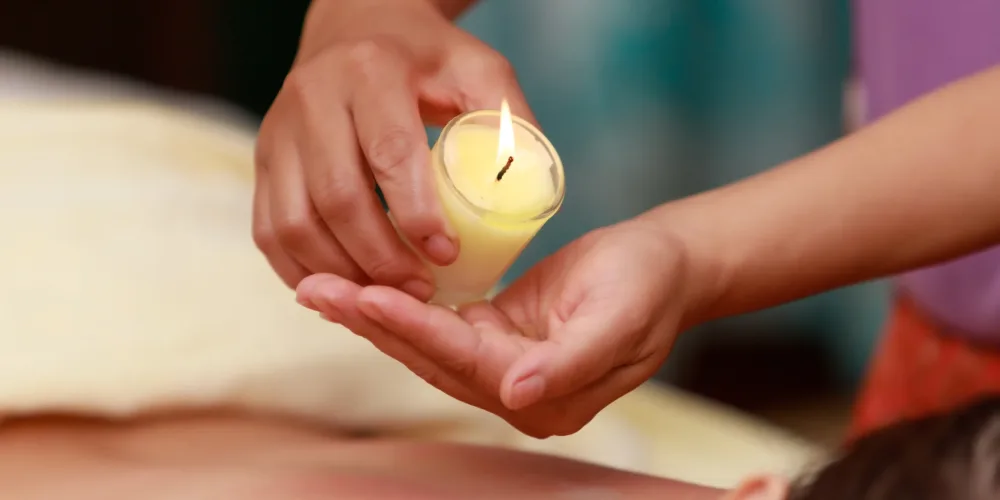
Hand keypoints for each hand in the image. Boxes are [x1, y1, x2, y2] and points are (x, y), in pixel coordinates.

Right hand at [253, 0, 534, 295]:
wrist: (358, 28)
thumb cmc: (427, 57)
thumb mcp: (478, 69)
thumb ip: (508, 122)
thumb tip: (527, 190)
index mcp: (370, 72)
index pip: (389, 154)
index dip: (417, 215)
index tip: (447, 254)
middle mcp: (312, 99)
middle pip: (336, 199)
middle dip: (381, 258)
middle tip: (421, 289)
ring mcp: (278, 132)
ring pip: (293, 224)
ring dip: (341, 272)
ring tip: (387, 294)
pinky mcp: (262, 161)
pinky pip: (268, 231)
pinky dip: (303, 269)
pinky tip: (345, 285)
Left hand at [296, 218, 700, 437]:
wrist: (668, 266)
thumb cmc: (649, 285)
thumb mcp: (620, 319)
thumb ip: (570, 363)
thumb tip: (517, 395)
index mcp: (546, 395)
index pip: (465, 363)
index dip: (414, 331)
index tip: (365, 297)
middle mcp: (516, 390)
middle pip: (430, 358)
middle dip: (372, 324)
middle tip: (314, 290)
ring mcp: (503, 365)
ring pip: (425, 343)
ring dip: (372, 316)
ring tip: (319, 289)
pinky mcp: (496, 334)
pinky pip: (436, 323)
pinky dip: (397, 306)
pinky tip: (359, 287)